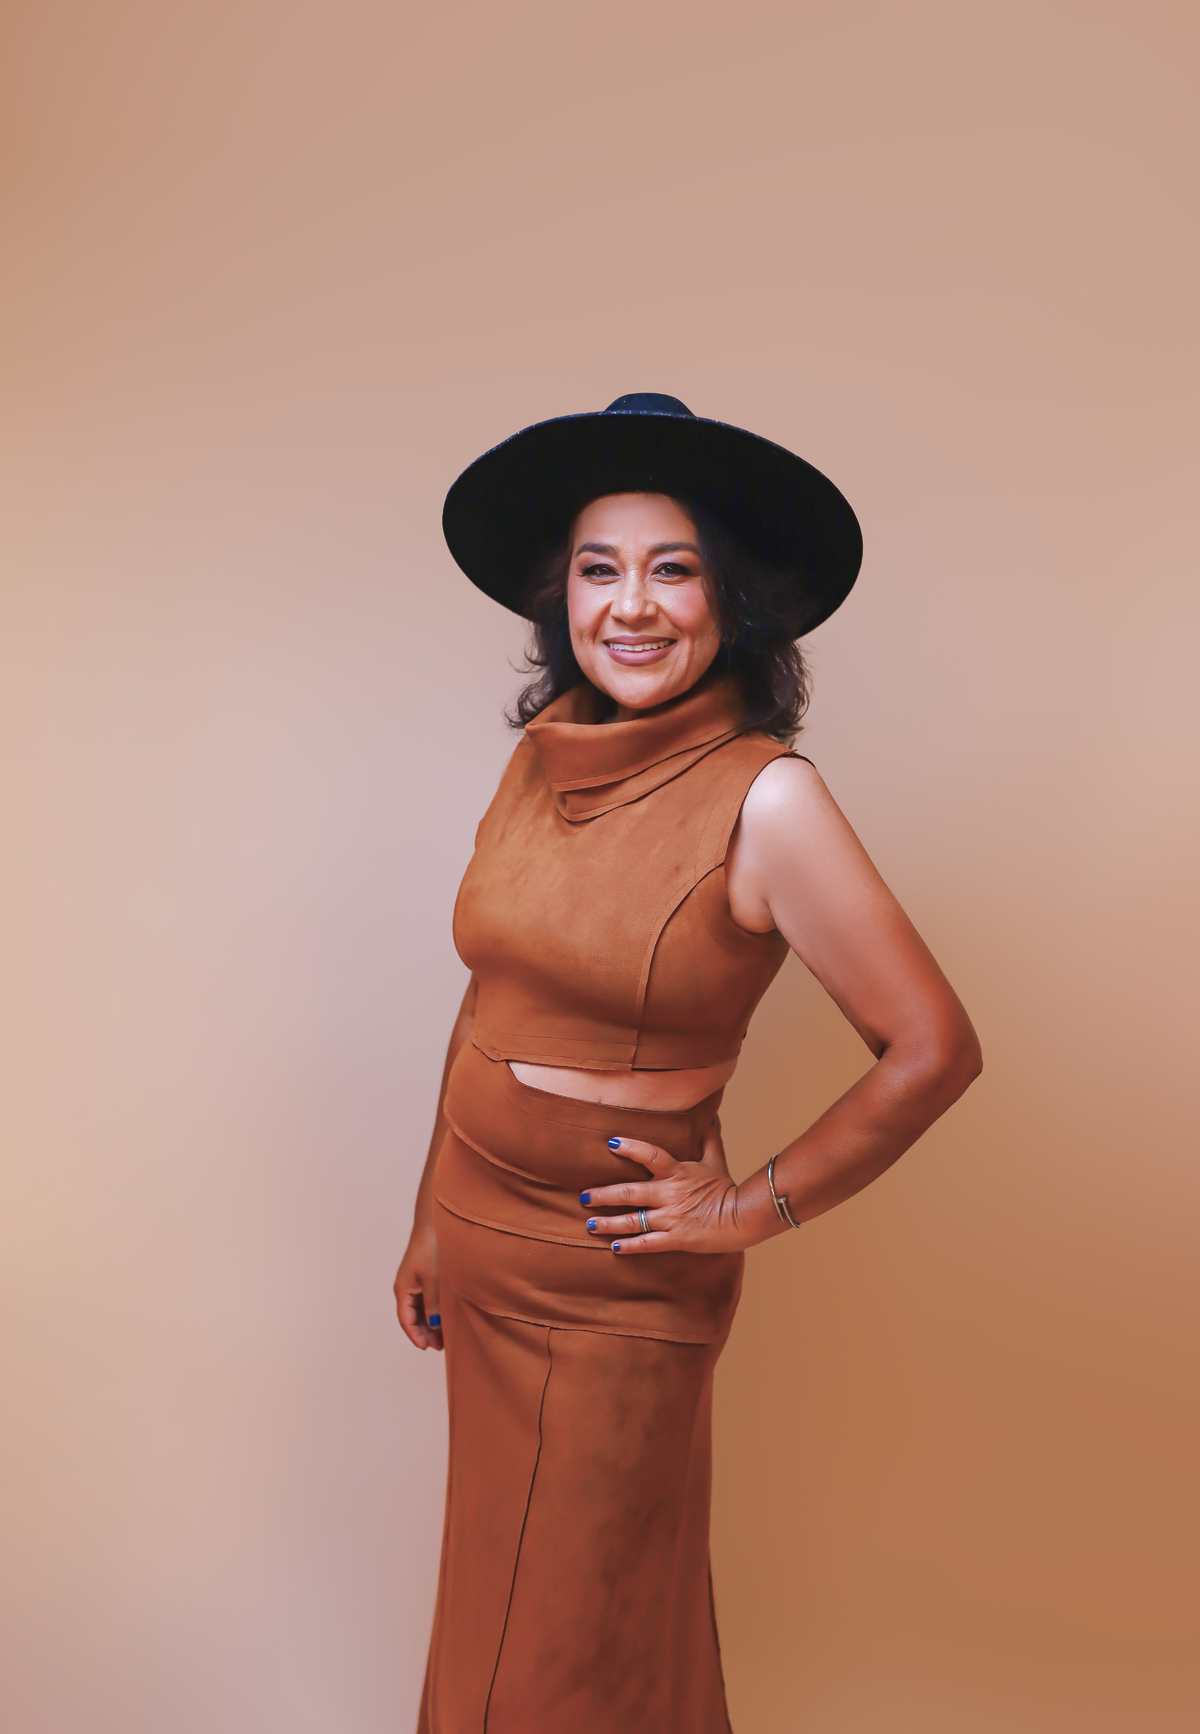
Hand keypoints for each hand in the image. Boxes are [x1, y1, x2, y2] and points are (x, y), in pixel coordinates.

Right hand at [394, 1224, 442, 1349]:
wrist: (432, 1226)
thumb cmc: (429, 1249)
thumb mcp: (432, 1279)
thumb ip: (433, 1303)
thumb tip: (433, 1324)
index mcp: (402, 1290)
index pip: (405, 1320)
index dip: (415, 1335)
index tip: (426, 1347)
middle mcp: (406, 1289)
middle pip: (411, 1318)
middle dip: (423, 1333)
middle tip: (439, 1346)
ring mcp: (414, 1284)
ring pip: (419, 1311)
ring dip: (429, 1324)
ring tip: (443, 1336)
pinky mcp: (423, 1279)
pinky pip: (425, 1302)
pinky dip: (432, 1312)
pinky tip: (443, 1318)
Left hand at [579, 1117, 750, 1254]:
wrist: (744, 1217)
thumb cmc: (728, 1188)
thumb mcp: (716, 1161)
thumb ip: (708, 1140)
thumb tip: (709, 1119)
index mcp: (678, 1172)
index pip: (650, 1155)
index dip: (631, 1148)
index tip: (611, 1143)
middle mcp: (669, 1194)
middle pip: (629, 1193)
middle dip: (603, 1195)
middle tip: (583, 1197)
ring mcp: (671, 1218)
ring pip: (632, 1220)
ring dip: (608, 1223)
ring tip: (590, 1223)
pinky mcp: (676, 1239)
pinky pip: (647, 1243)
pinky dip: (630, 1246)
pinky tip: (614, 1247)